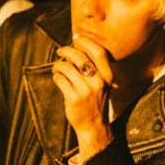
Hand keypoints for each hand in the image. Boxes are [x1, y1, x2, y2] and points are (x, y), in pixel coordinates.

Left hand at [52, 34, 113, 159]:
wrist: (94, 125)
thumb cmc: (95, 101)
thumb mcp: (102, 83)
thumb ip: (93, 68)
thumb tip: (75, 48)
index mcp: (107, 76)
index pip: (98, 52)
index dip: (86, 42)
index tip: (76, 38)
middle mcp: (99, 82)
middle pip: (80, 57)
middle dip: (67, 50)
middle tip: (60, 51)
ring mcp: (86, 91)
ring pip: (67, 67)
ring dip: (58, 65)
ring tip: (57, 67)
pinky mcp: (74, 99)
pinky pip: (60, 80)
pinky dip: (56, 76)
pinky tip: (58, 78)